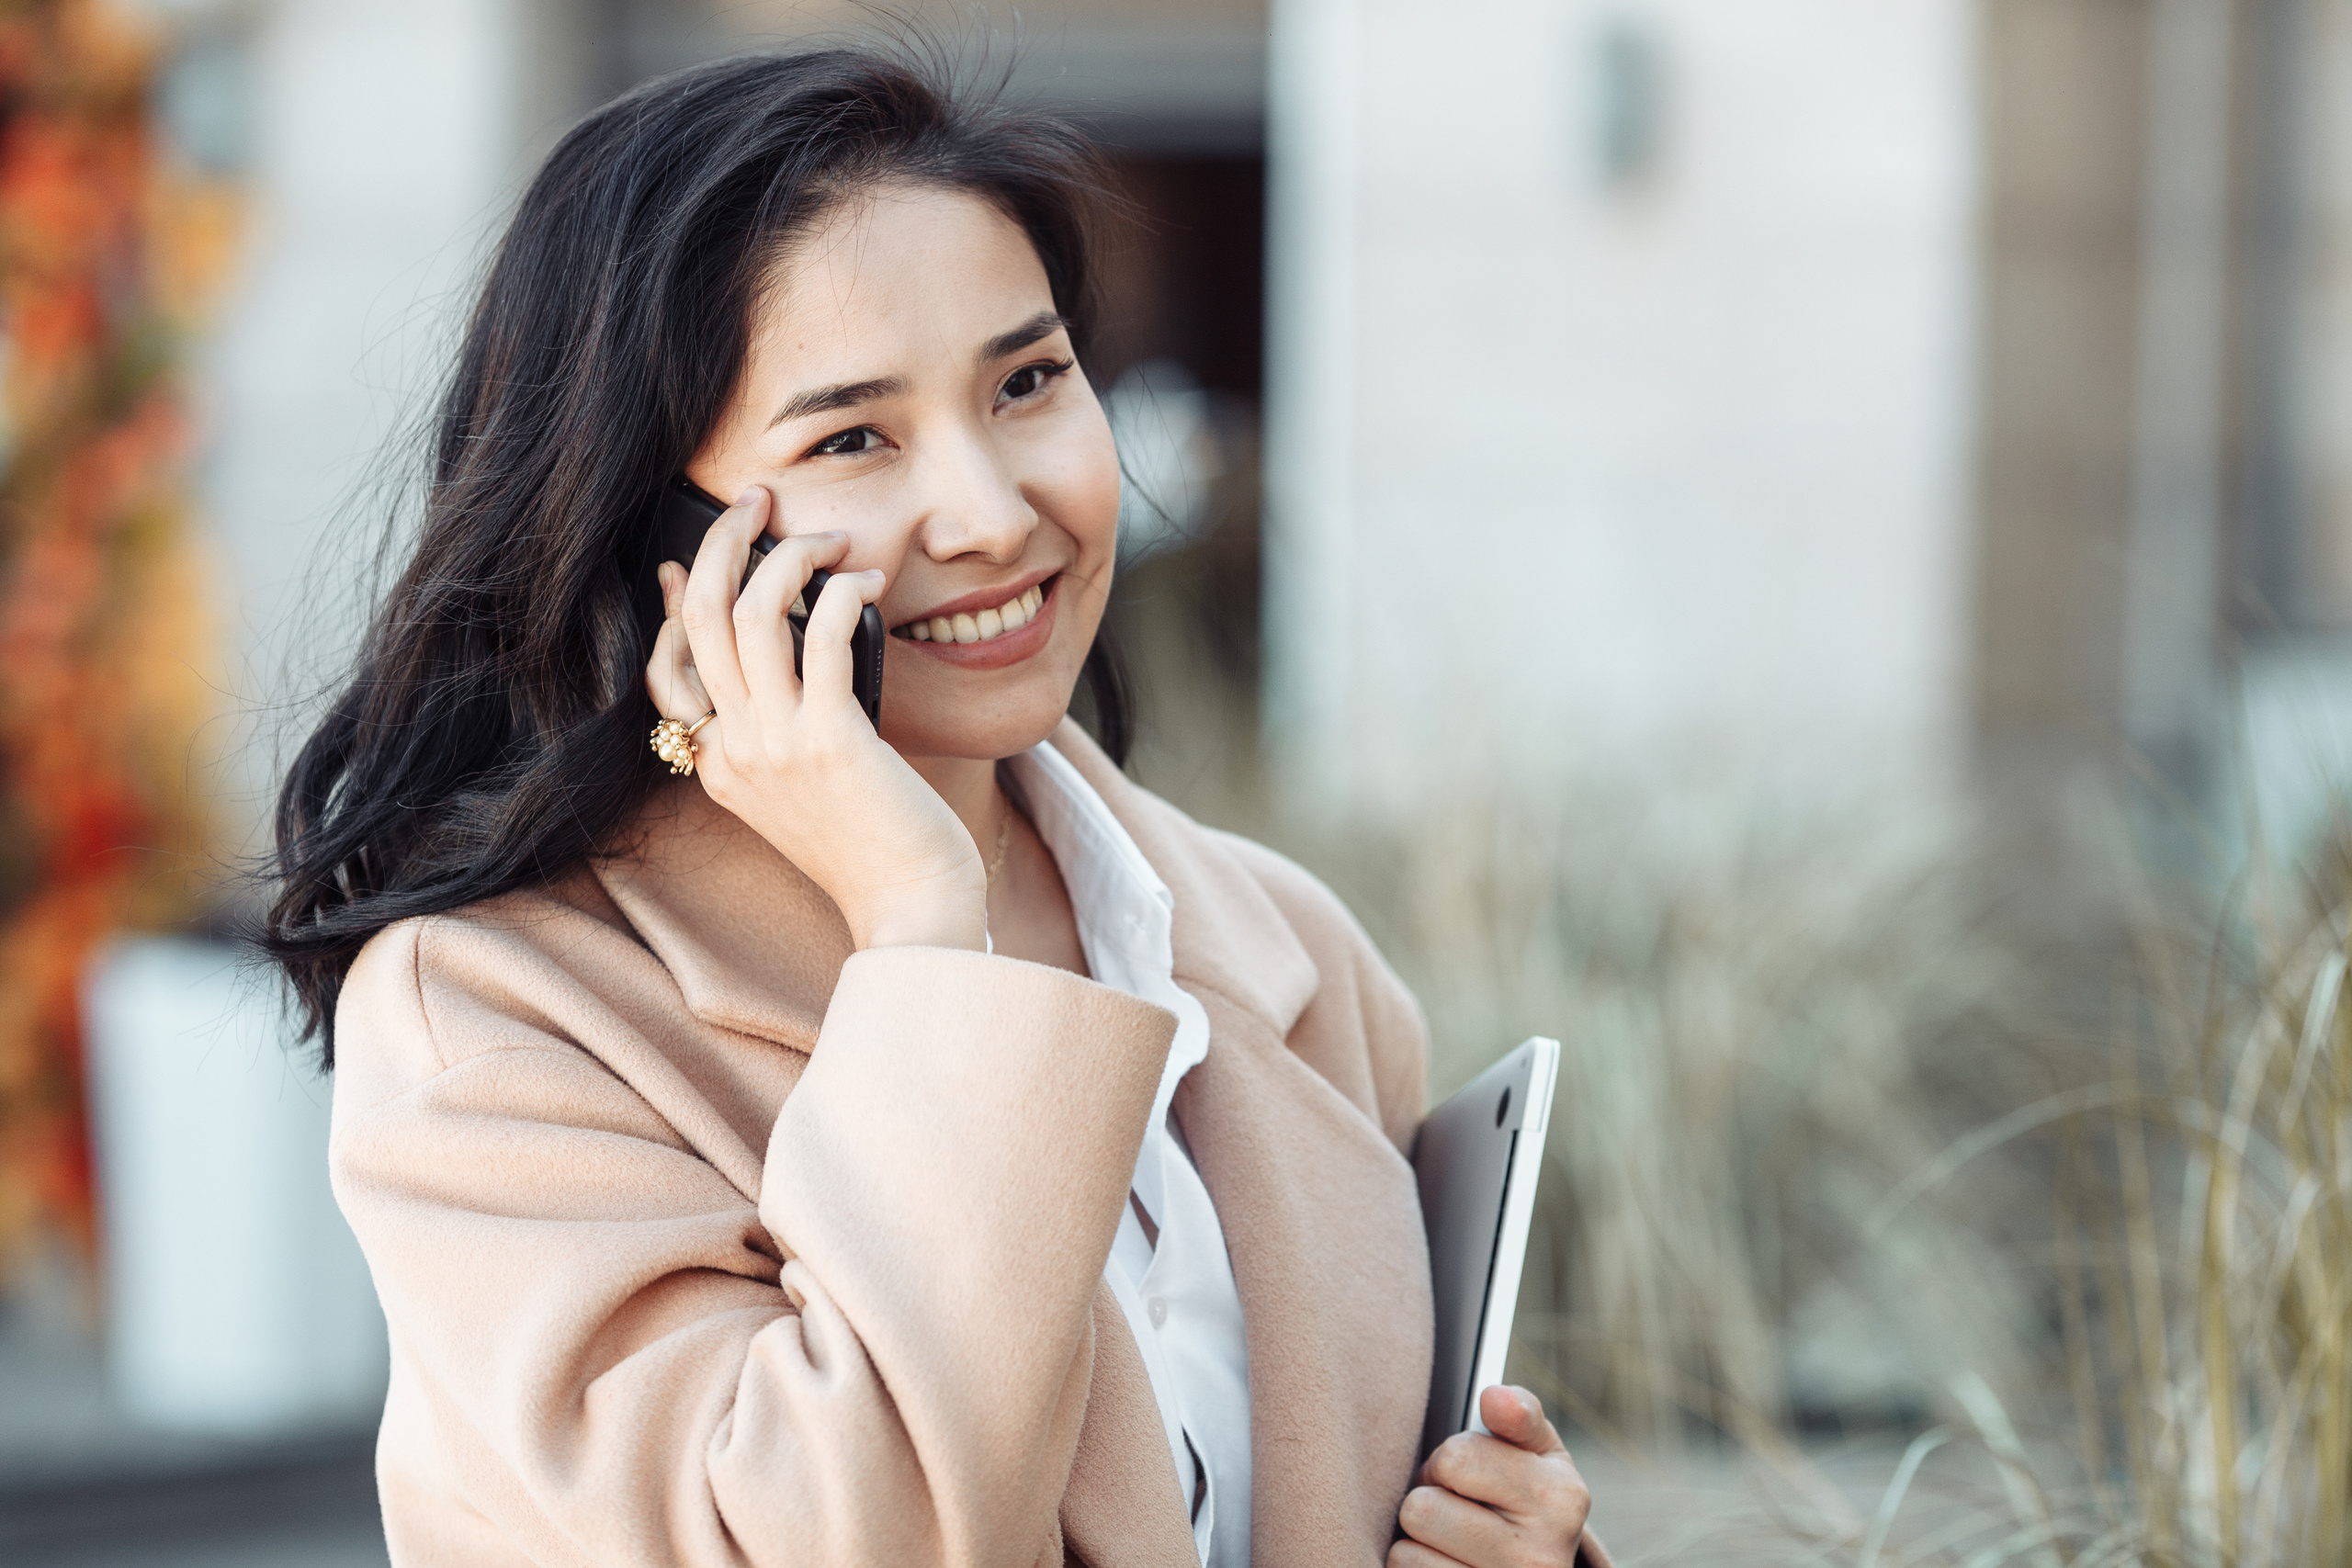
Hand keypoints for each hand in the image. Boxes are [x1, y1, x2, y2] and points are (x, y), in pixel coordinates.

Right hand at [645, 486, 986, 951]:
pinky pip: (819, 637)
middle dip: (723, 544)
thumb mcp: (807, 791)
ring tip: (830, 537)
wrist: (911, 910)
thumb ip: (785, 732)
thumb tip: (792, 653)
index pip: (670, 663)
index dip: (676, 599)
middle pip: (699, 619)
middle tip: (754, 501)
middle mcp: (732, 752)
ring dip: (789, 556)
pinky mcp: (829, 741)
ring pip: (750, 615)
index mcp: (718, 766)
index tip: (684, 557)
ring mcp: (775, 747)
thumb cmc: (877, 849)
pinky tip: (868, 585)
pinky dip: (840, 593)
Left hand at [1391, 1387, 1605, 1567]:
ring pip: (1408, 1552)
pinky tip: (1445, 1567)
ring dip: (1417, 1543)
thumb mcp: (1538, 1456)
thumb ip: (1519, 1415)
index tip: (1465, 1476)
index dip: (1446, 1461)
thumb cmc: (1527, 1503)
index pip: (1456, 1457)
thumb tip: (1494, 1395)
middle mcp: (1541, 1555)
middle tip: (1453, 1511)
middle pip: (1423, 1507)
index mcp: (1561, 1498)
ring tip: (1449, 1543)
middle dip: (1428, 1500)